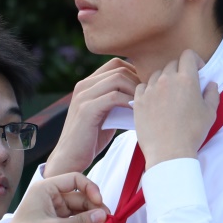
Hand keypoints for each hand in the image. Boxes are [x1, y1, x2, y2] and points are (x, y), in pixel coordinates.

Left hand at [1, 172, 108, 222]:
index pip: (74, 180)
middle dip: (94, 207)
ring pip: (81, 211)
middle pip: (80, 197)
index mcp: (45, 189)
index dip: (90, 188)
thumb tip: (103, 216)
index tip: (99, 202)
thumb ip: (81, 222)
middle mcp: (51, 198)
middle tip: (108, 221)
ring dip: (93, 219)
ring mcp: (56, 214)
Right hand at [44, 58, 139, 177]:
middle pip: (118, 68)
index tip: (148, 87)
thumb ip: (116, 101)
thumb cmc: (90, 139)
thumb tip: (143, 94)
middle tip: (151, 95)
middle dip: (138, 79)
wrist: (70, 159)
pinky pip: (114, 97)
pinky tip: (137, 112)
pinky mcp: (86, 109)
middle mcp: (83, 85)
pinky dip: (129, 102)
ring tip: (146, 103)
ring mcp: (83, 96)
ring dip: (136, 89)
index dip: (135, 71)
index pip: (115, 63)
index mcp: (87, 84)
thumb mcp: (104, 115)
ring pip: (117, 78)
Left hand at [132, 49, 217, 165]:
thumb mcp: (210, 113)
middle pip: (172, 64)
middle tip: (183, 86)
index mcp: (186, 79)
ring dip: (163, 80)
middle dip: (179, 71)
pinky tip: (154, 101)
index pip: (188, 55)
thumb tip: (211, 83)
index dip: (194, 61)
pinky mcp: (138, 100)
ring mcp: (151, 89)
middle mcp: (167, 80)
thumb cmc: (192, 133)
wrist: (169, 151)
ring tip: (168, 95)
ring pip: (156, 75)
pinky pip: (142, 86)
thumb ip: (212, 94)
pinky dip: (148, 90)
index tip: (196, 71)